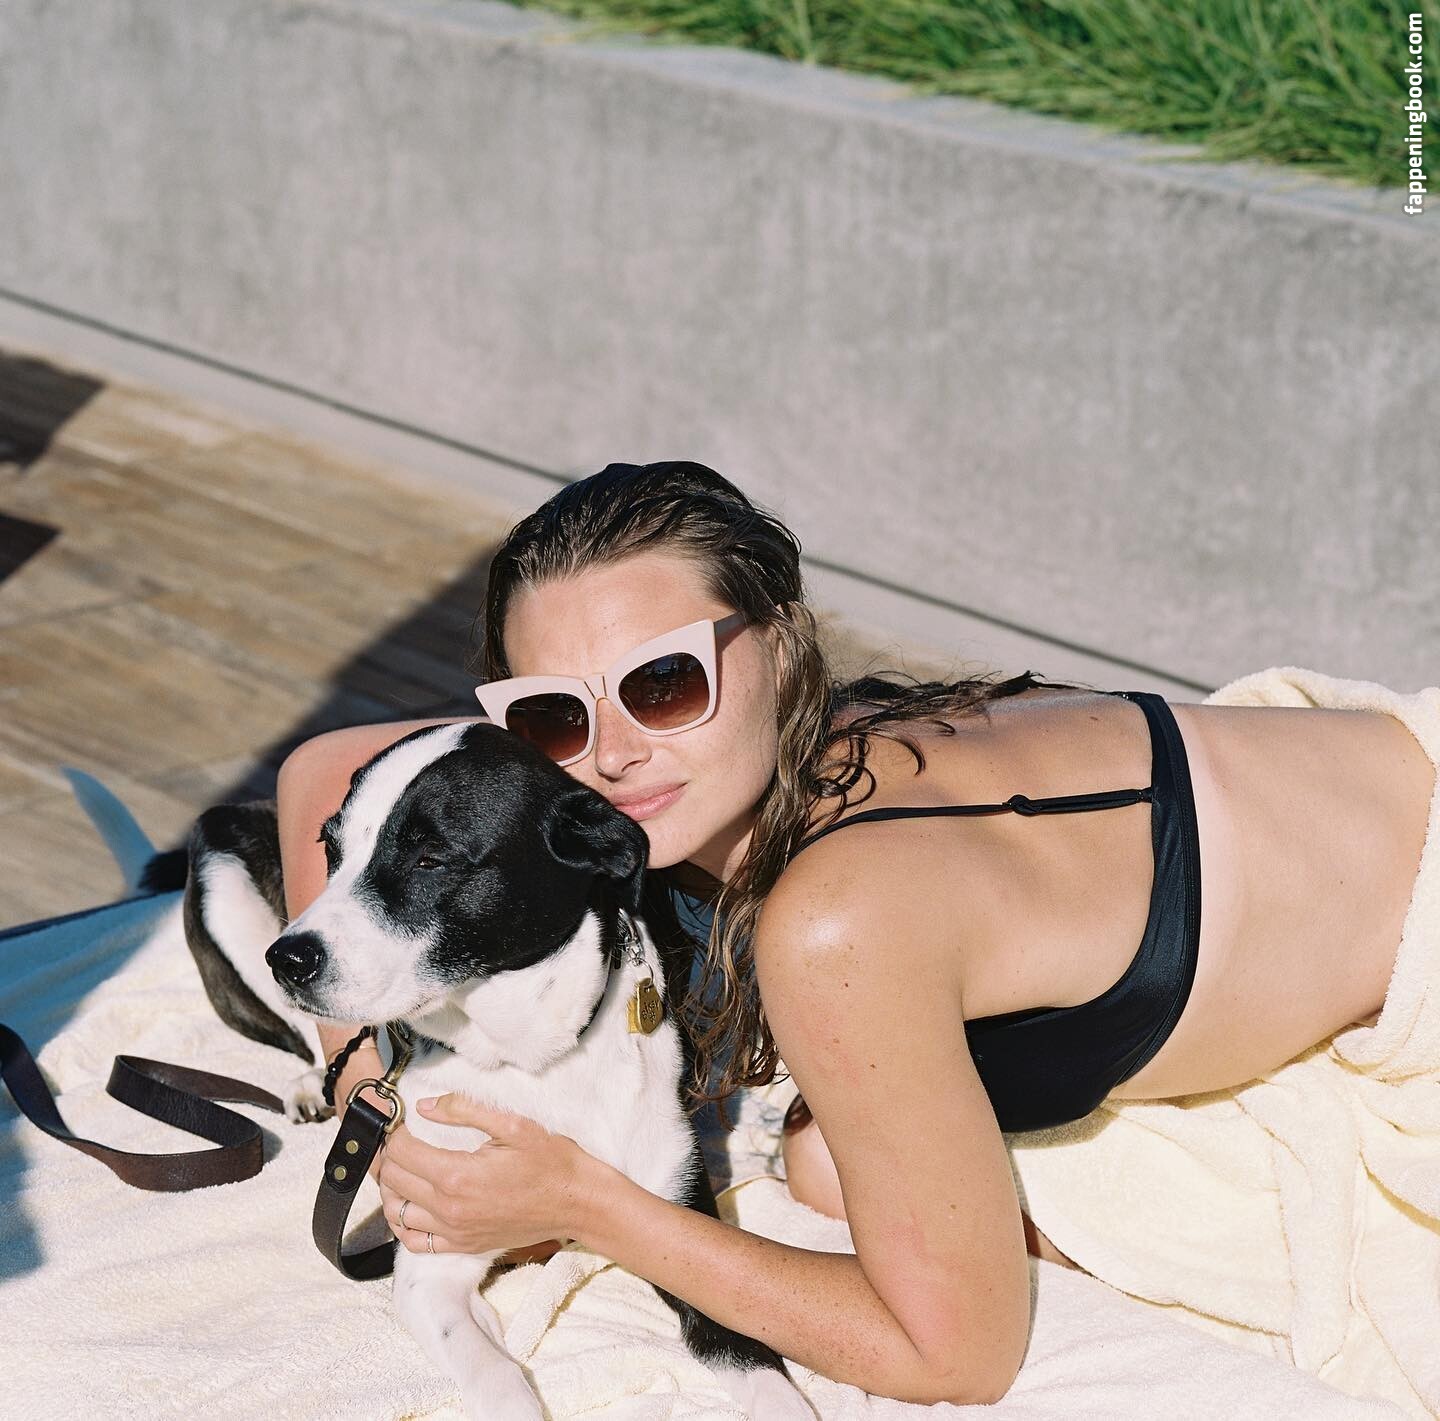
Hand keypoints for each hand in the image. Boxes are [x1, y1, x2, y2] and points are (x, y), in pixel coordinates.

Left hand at [376, 1094, 590, 1257]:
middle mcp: (450, 1208)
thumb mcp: (512, 1124)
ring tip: (403, 1169)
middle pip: (394, 1182)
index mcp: (458, 1175)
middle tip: (400, 1140)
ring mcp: (455, 1232)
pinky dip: (404, 1224)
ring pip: (397, 1214)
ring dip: (392, 1190)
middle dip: (390, 1157)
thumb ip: (464, 1110)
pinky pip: (416, 1243)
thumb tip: (425, 1107)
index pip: (402, 1153)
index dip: (395, 1133)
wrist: (576, 1202)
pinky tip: (412, 1205)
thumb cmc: (550, 1161)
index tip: (401, 1122)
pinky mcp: (463, 1245)